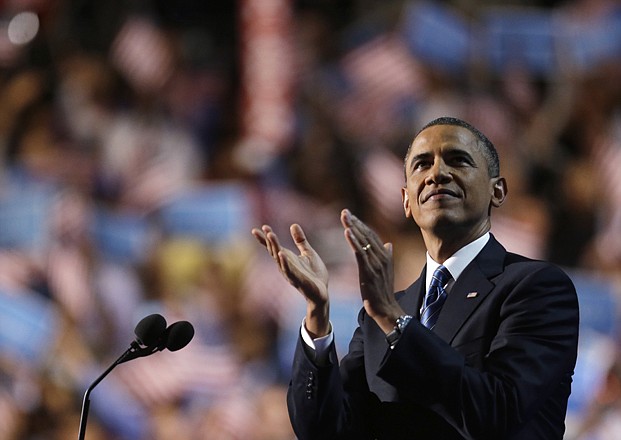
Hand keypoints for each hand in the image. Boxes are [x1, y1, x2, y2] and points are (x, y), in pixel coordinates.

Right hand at [251, 224, 329, 336]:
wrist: (322, 292)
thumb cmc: (314, 274)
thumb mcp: (308, 252)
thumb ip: (300, 240)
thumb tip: (293, 225)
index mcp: (287, 258)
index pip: (273, 246)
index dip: (266, 238)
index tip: (261, 227)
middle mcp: (285, 265)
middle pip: (274, 250)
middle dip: (269, 240)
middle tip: (265, 228)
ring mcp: (290, 272)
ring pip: (279, 258)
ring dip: (275, 246)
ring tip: (271, 235)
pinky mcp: (297, 279)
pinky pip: (288, 269)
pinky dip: (284, 262)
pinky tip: (281, 253)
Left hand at [340, 209, 403, 333]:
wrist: (386, 308)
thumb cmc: (383, 290)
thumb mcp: (386, 271)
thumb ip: (387, 256)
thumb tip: (388, 244)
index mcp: (385, 255)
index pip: (372, 236)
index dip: (361, 225)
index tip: (351, 216)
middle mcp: (382, 257)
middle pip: (367, 235)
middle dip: (355, 222)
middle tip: (344, 212)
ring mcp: (376, 264)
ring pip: (363, 241)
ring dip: (353, 228)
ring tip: (344, 217)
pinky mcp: (369, 271)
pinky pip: (360, 253)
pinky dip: (354, 242)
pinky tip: (347, 232)